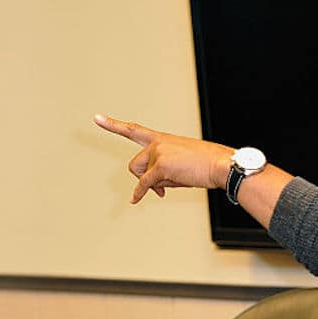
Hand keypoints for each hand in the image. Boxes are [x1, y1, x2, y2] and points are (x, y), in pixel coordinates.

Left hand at [94, 114, 230, 202]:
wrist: (220, 165)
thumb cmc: (206, 165)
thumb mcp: (180, 164)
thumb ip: (162, 171)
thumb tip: (151, 188)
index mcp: (162, 138)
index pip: (134, 130)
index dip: (113, 124)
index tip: (96, 118)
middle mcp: (157, 142)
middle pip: (135, 163)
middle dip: (142, 177)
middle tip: (158, 187)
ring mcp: (158, 153)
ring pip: (140, 174)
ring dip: (151, 184)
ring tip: (173, 184)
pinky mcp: (160, 166)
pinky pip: (144, 184)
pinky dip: (140, 193)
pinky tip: (135, 200)